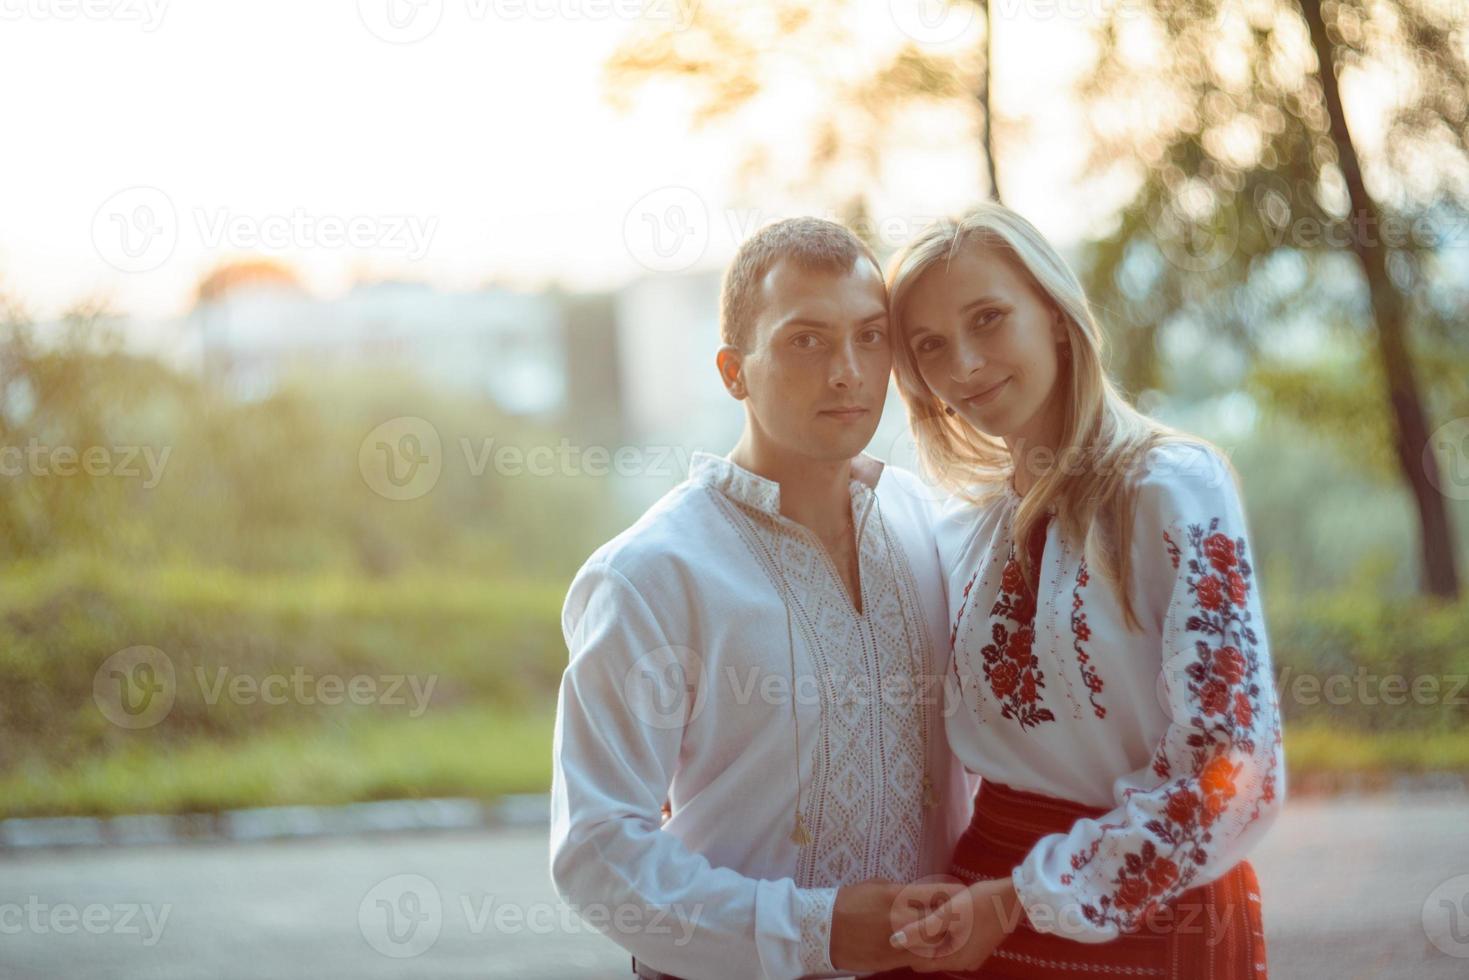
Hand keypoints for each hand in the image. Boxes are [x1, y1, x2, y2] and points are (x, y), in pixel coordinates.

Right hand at [829, 878, 967, 971]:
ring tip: (954, 938)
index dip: (956, 894)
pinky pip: (918, 960)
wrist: (825, 929)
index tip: (964, 894)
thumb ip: (902, 891)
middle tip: (966, 919)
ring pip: (934, 945)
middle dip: (956, 920)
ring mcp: (898, 942)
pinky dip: (928, 956)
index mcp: (899, 895)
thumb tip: (920, 894)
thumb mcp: (877, 887)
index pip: (939, 893)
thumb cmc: (851, 901)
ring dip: (945, 942)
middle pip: (943, 921)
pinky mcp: (892, 960)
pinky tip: (932, 953)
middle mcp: (902, 918)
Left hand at [889, 877, 1021, 972]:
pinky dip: (946, 935)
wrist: (1014, 898)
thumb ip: (920, 930)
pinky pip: (955, 945)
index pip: (919, 963)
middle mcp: (964, 963)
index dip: (906, 949)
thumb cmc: (979, 904)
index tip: (896, 932)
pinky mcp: (980, 946)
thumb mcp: (947, 914)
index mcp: (954, 959)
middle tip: (907, 923)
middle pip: (931, 957)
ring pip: (943, 950)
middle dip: (919, 943)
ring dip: (932, 938)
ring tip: (922, 918)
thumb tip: (893, 941)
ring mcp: (973, 956)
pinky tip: (942, 918)